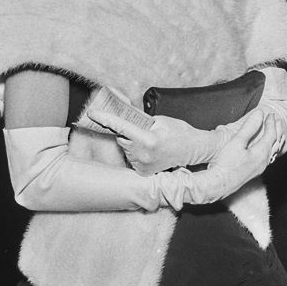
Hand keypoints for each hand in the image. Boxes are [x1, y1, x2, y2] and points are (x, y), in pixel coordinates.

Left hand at [86, 109, 223, 173]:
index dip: (105, 119)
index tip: (93, 113)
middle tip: (140, 128)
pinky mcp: (143, 172)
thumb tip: (125, 117)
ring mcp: (142, 166)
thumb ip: (141, 120)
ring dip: (132, 142)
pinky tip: (150, 150)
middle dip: (126, 131)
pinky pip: (131, 158)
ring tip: (150, 141)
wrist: (193, 150)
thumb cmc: (180, 132)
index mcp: (148, 139)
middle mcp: (142, 155)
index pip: (121, 126)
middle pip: (122, 138)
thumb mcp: (161, 120)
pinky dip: (136, 152)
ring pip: (126, 149)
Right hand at [192, 108, 279, 201]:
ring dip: (274, 140)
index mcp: (261, 152)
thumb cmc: (226, 163)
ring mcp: (259, 168)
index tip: (270, 114)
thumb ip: (249, 127)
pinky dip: (269, 149)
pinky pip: (267, 158)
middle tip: (278, 120)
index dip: (271, 123)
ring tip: (275, 133)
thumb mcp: (237, 141)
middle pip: (275, 143)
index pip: (271, 134)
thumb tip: (259, 113)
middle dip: (277, 130)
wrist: (218, 185)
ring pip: (272, 152)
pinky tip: (264, 150)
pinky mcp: (253, 173)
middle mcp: (263, 161)